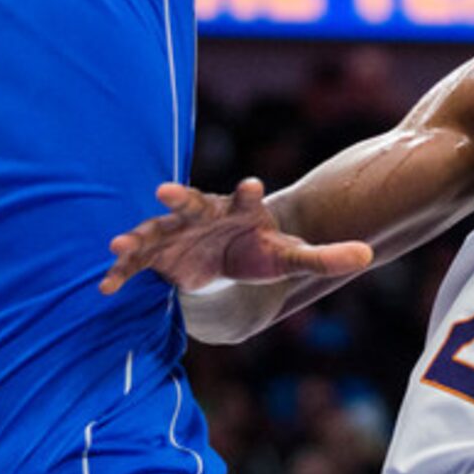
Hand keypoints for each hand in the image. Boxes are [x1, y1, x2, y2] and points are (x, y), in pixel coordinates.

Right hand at [100, 177, 374, 296]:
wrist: (229, 256)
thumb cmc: (261, 251)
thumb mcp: (292, 258)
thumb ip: (326, 257)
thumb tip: (368, 256)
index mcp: (239, 211)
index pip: (246, 199)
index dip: (247, 192)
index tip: (252, 185)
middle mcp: (203, 214)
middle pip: (190, 203)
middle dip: (178, 198)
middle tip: (165, 192)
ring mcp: (177, 232)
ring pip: (155, 231)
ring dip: (137, 237)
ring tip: (118, 246)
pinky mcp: (158, 254)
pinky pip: (137, 263)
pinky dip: (121, 273)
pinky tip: (105, 289)